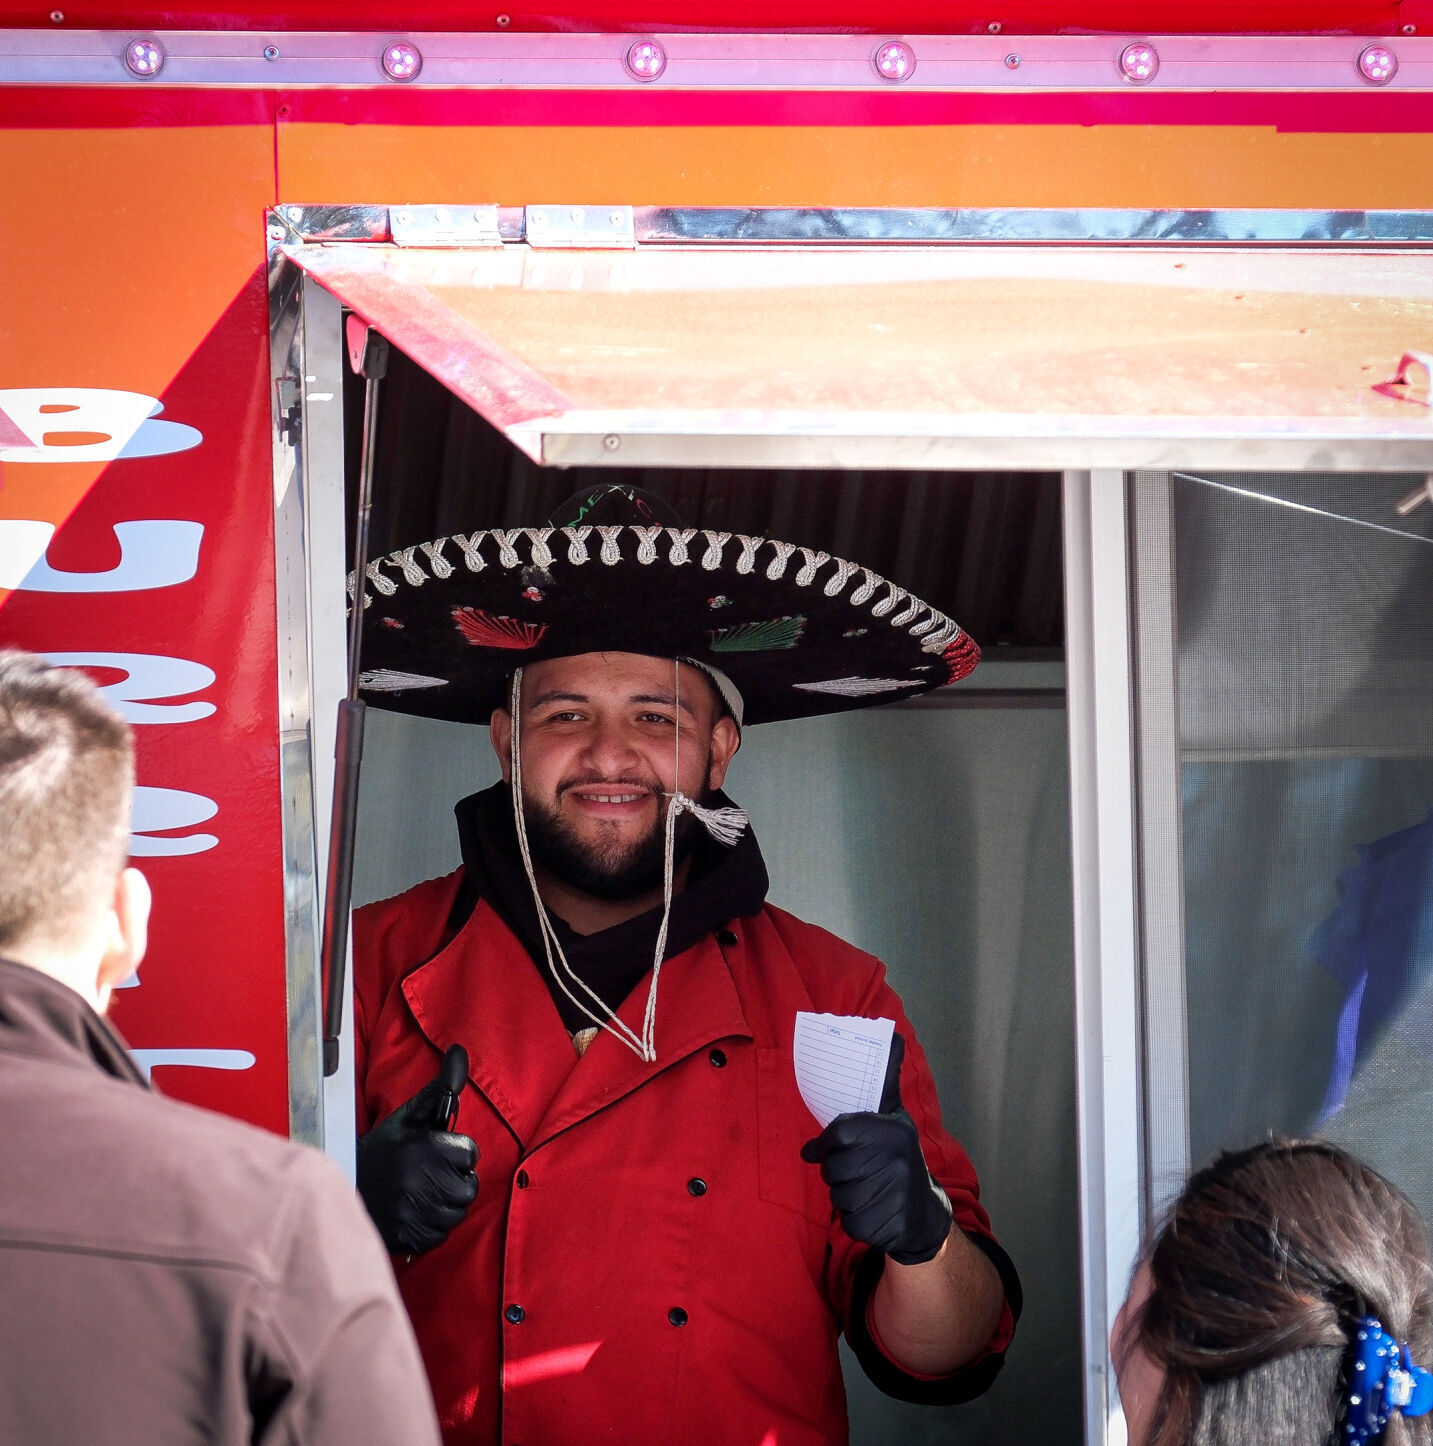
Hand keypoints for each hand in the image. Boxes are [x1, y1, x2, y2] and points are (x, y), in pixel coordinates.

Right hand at [357, 1047, 478, 1256]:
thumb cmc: (382, 1151)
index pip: (470, 1153)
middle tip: (430, 1175)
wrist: (343, 1189)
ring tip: (422, 1193)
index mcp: (423, 1148)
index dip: (457, 1152)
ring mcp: (414, 1213)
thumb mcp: (408, 1116)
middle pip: (469, 1187)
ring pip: (458, 1212)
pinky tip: (414, 1212)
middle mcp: (420, 1182)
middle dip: (455, 1180)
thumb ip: (441, 1087)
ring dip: (446, 1204)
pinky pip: (441, 1235)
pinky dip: (432, 1226)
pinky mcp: (409, 1238)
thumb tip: (460, 1051)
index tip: (437, 1153)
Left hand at [800, 1033, 952, 1264]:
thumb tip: (893, 1035)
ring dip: (845, 1196)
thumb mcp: (893, 1116)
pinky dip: (854, 1219)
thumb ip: (886, 1079)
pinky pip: (849, 1221)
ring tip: (866, 1189)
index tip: (825, 1147)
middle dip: (836, 1172)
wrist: (924, 1214)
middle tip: (854, 1171)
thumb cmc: (898, 1156)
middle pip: (834, 1168)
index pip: (841, 1132)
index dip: (827, 1143)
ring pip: (839, 1196)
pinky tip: (872, 1210)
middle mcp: (898, 1160)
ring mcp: (896, 1195)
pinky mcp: (889, 1225)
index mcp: (894, 1130)